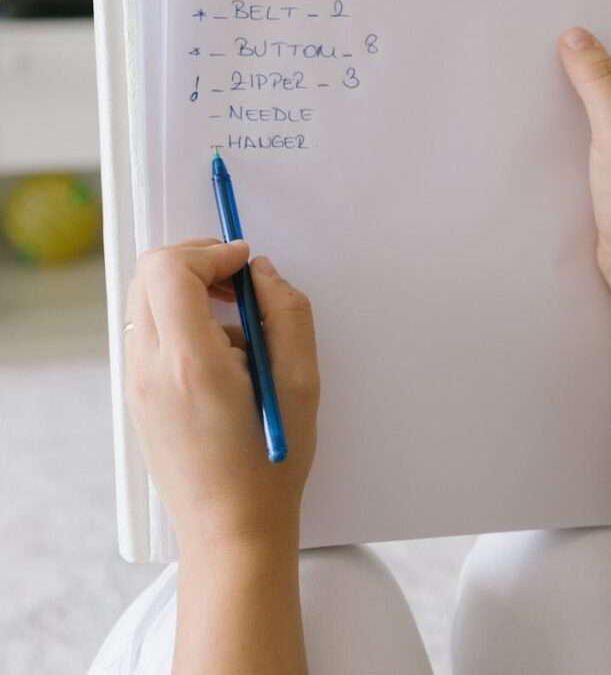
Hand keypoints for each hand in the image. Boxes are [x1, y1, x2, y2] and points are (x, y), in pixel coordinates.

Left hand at [123, 238, 318, 551]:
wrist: (230, 532)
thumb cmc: (269, 464)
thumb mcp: (300, 382)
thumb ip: (288, 312)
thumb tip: (262, 272)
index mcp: (189, 363)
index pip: (170, 269)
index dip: (209, 251)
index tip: (244, 265)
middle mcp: (150, 368)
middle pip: (149, 275)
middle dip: (195, 261)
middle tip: (237, 278)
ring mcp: (135, 382)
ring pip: (144, 299)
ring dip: (186, 288)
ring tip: (234, 317)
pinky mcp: (136, 394)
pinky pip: (148, 329)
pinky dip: (178, 317)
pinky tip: (220, 350)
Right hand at [558, 20, 610, 297]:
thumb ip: (597, 79)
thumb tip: (575, 36)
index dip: (596, 27)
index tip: (558, 25)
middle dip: (580, 62)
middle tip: (540, 57)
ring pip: (604, 98)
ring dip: (575, 96)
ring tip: (540, 93)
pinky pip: (598, 127)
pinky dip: (576, 124)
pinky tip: (551, 130)